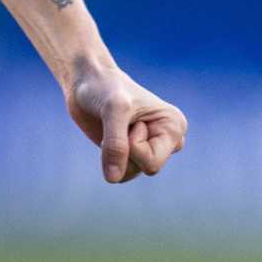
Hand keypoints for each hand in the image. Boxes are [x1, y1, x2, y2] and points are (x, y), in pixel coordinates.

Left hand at [67, 64, 187, 183]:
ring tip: (114, 127)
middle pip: (146, 169)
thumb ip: (115, 146)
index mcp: (174, 126)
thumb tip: (113, 179)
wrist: (86, 81)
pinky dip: (108, 158)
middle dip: (125, 152)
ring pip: (131, 173)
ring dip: (115, 154)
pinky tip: (108, 136)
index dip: (132, 147)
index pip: (153, 162)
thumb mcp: (113, 111)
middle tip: (122, 124)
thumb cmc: (105, 88)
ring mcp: (150, 147)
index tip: (130, 121)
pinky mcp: (131, 152)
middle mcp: (168, 139)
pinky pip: (120, 173)